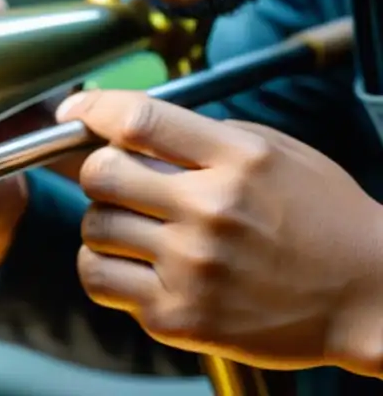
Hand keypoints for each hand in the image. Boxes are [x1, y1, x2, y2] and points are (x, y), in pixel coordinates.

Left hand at [57, 89, 382, 374]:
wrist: (372, 297)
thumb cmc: (324, 219)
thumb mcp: (276, 153)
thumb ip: (204, 137)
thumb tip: (132, 126)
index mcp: (238, 160)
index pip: (138, 119)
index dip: (92, 109)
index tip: (73, 110)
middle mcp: (212, 211)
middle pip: (101, 173)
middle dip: (98, 171)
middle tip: (116, 181)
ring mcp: (194, 267)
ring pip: (94, 228)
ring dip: (104, 222)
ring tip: (135, 228)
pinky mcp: (181, 317)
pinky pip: (100, 280)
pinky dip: (103, 269)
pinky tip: (131, 265)